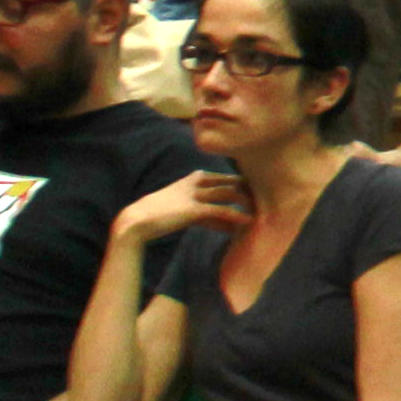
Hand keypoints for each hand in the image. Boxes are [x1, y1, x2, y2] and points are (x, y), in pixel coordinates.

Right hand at [117, 172, 250, 250]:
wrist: (136, 221)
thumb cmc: (158, 215)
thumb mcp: (183, 208)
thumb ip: (203, 211)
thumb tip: (223, 221)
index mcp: (193, 178)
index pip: (224, 178)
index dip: (241, 185)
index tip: (255, 194)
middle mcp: (196, 182)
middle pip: (230, 182)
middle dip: (248, 190)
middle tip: (265, 200)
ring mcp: (195, 194)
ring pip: (230, 194)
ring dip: (247, 202)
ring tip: (262, 211)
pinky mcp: (194, 209)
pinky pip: (222, 211)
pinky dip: (237, 216)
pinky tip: (248, 222)